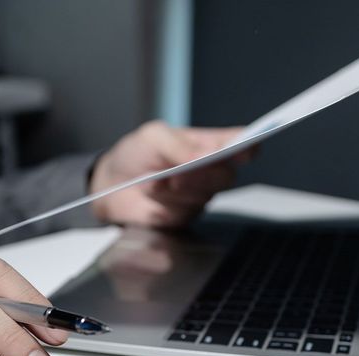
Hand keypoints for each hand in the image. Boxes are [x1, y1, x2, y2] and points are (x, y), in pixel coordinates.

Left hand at [89, 120, 252, 227]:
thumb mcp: (153, 137)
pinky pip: (184, 212)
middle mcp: (209, 170)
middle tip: (179, 172)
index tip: (245, 148)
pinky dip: (165, 202)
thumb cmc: (135, 154)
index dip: (248, 146)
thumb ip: (179, 145)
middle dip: (202, 174)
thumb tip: (208, 154)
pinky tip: (151, 195)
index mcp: (208, 144)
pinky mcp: (185, 216)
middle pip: (226, 175)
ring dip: (176, 188)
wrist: (109, 185)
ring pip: (203, 195)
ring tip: (154, 180)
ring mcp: (198, 195)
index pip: (240, 144)